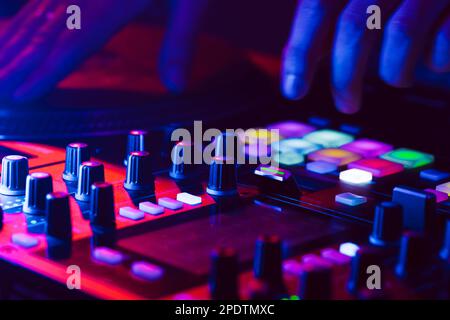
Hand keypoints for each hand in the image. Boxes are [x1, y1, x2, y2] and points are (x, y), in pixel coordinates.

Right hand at [0, 0, 207, 102]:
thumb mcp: (191, 2)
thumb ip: (179, 42)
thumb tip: (176, 87)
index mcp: (113, 2)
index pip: (73, 43)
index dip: (47, 71)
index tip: (23, 94)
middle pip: (45, 33)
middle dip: (18, 63)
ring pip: (36, 16)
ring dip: (13, 44)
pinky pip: (41, 1)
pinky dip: (23, 21)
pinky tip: (15, 31)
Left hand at [281, 0, 449, 113]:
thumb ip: (327, 19)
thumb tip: (293, 64)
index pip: (316, 6)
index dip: (302, 51)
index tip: (293, 91)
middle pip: (355, 25)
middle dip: (345, 76)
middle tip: (346, 105)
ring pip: (401, 32)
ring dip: (394, 71)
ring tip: (397, 80)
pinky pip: (445, 38)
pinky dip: (435, 60)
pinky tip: (433, 64)